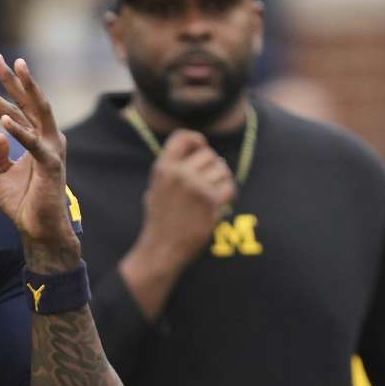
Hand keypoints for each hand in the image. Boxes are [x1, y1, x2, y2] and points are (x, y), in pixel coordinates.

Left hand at [0, 53, 80, 272]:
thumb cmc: (24, 202)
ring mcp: (51, 149)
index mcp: (35, 138)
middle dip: (12, 79)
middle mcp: (46, 138)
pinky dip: (19, 131)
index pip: (12, 110)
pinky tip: (3, 120)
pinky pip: (33, 143)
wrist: (39, 228)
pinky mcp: (50, 164)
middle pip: (27, 101)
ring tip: (14, 68)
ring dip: (25, 88)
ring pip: (37, 111)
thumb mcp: (0, 175)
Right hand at [118, 129, 235, 318]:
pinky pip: (229, 186)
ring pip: (222, 169)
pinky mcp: (211, 200)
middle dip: (212, 165)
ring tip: (213, 193)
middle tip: (208, 181)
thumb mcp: (155, 188)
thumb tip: (196, 149)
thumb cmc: (160, 220)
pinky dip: (228, 193)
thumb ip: (171, 170)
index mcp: (163, 168)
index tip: (201, 147)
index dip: (196, 140)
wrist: (162, 248)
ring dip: (221, 179)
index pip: (183, 137)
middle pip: (208, 154)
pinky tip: (220, 201)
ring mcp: (196, 186)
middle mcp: (179, 174)